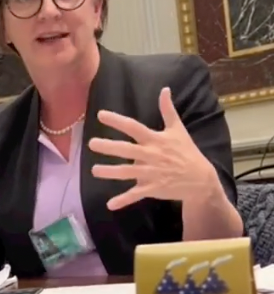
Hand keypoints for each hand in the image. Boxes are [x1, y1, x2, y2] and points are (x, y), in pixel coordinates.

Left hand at [89, 87, 217, 210]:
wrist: (200, 179)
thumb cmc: (186, 152)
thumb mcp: (178, 129)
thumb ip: (168, 110)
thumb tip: (165, 89)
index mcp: (155, 140)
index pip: (133, 127)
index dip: (117, 121)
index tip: (101, 115)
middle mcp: (151, 155)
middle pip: (127, 150)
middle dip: (109, 147)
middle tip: (91, 143)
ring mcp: (151, 173)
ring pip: (127, 173)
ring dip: (110, 172)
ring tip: (94, 171)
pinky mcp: (152, 189)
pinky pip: (135, 195)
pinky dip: (123, 200)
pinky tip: (109, 204)